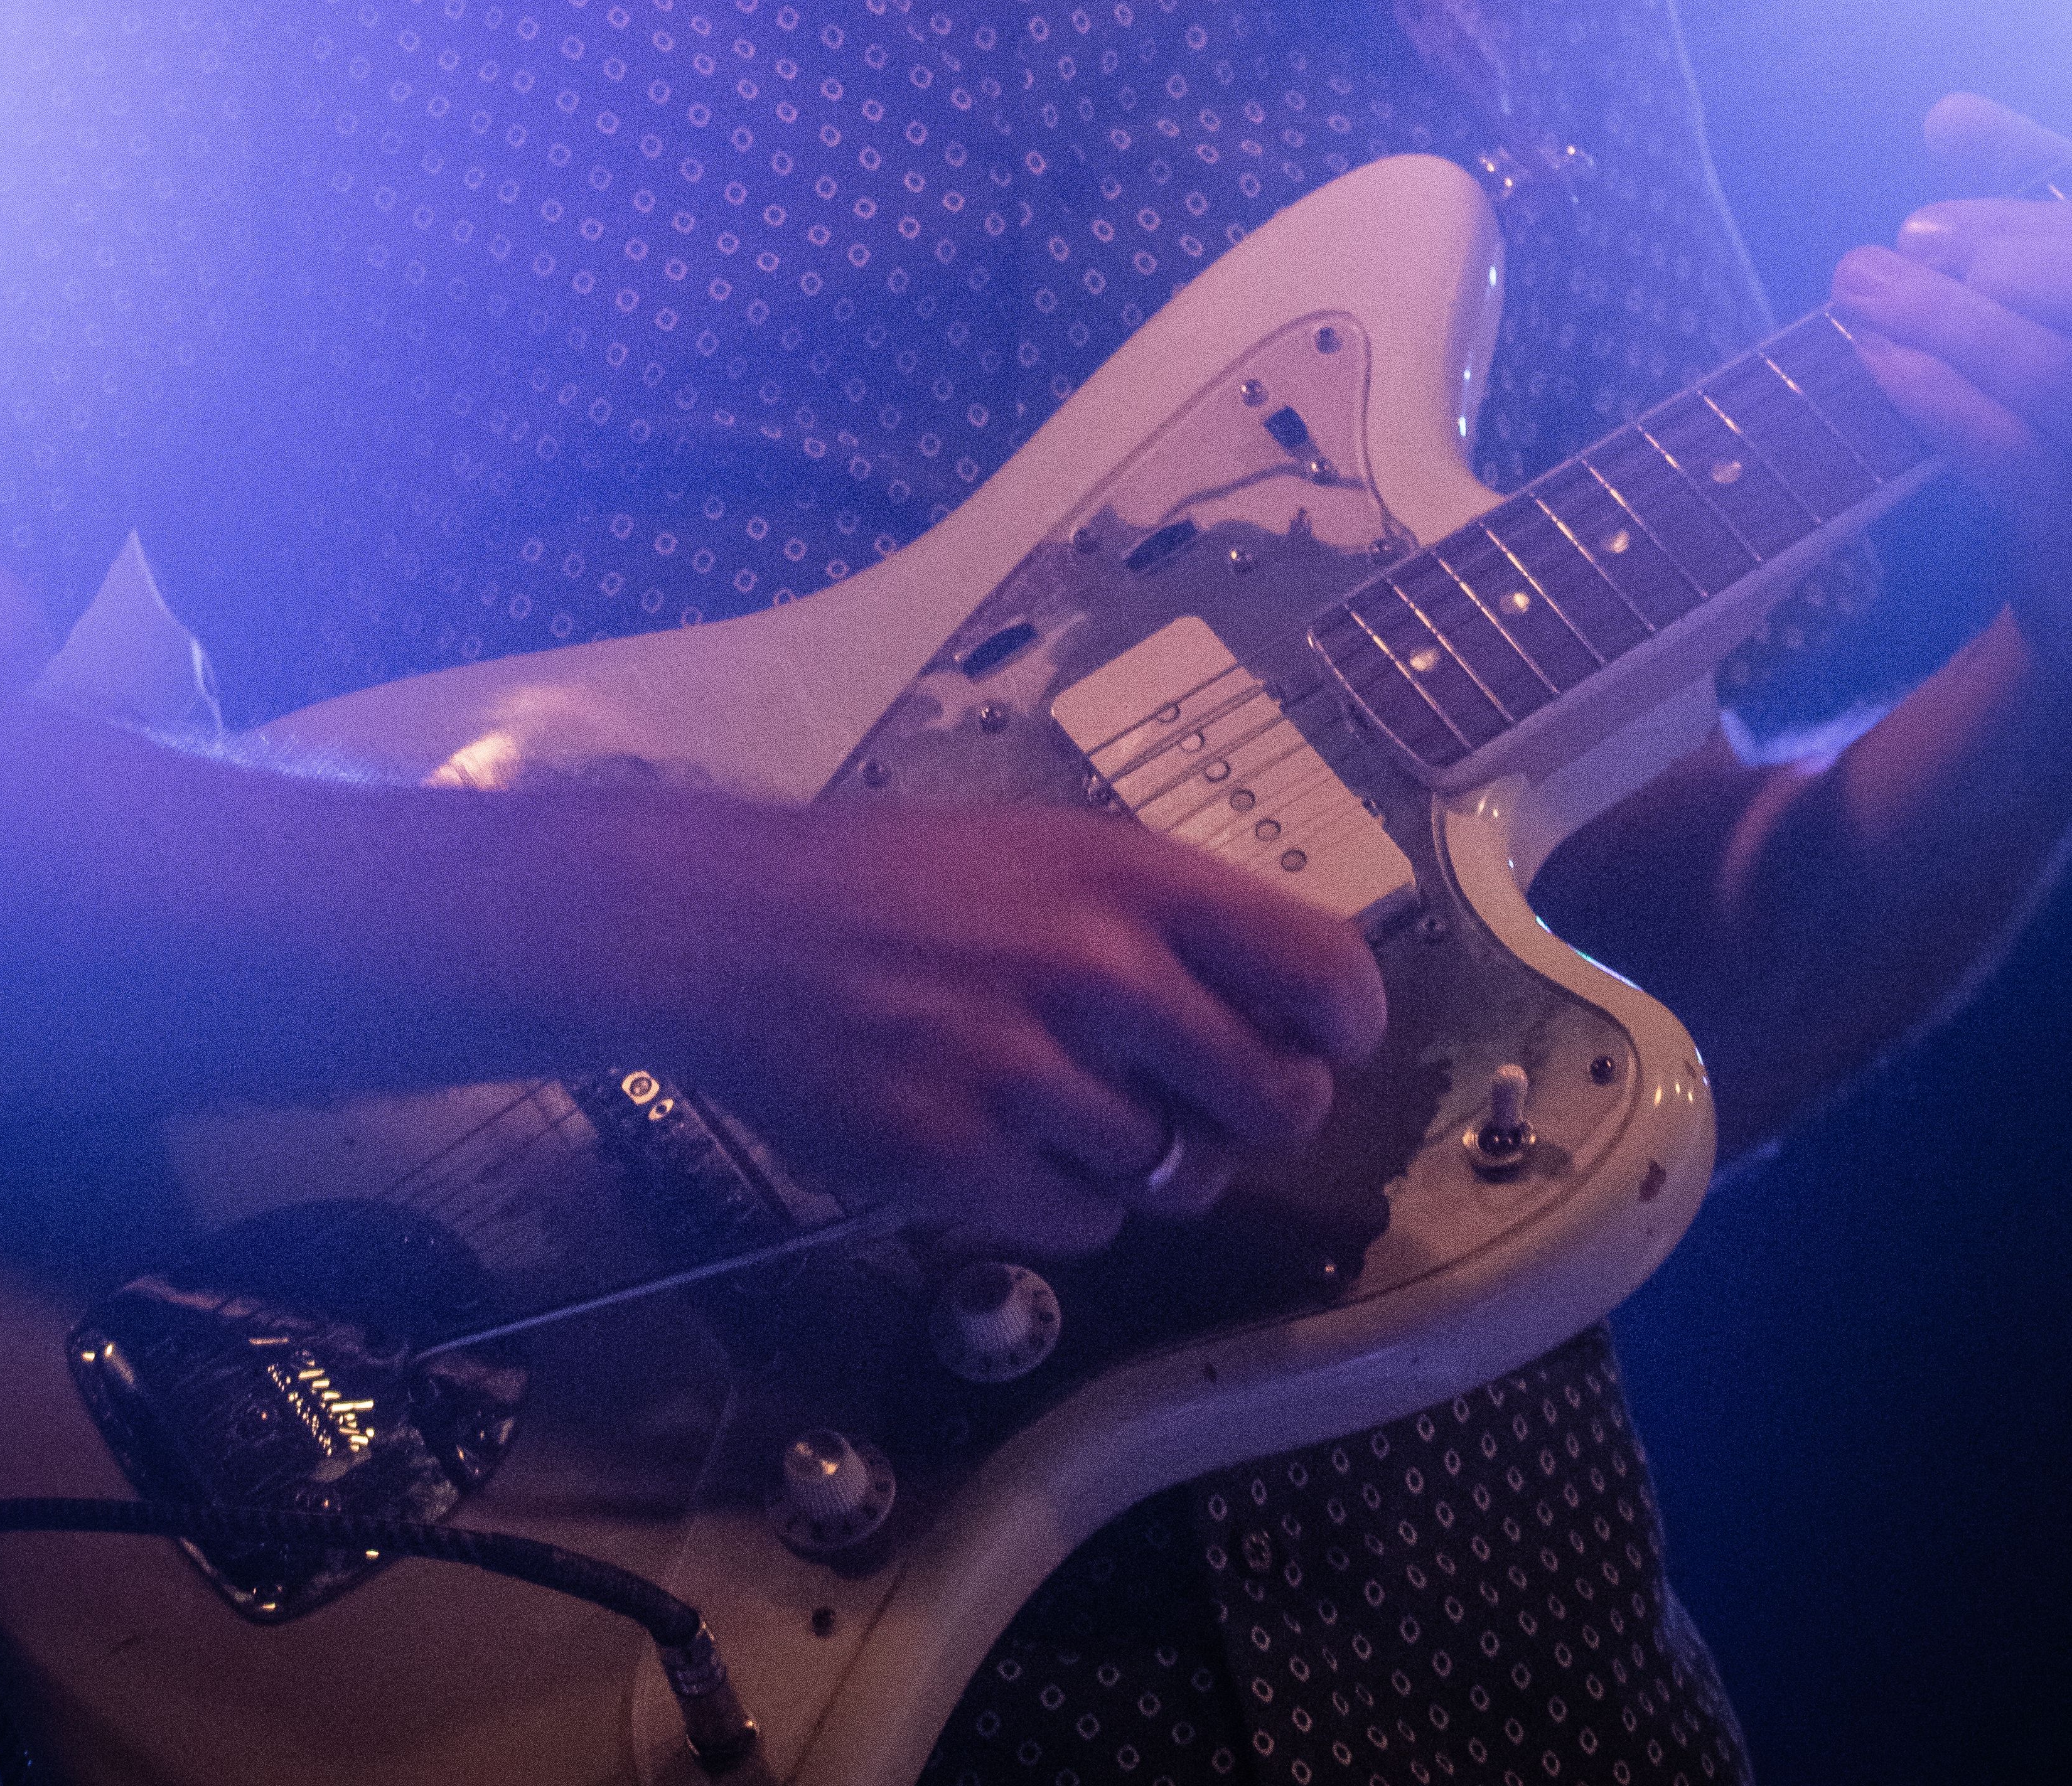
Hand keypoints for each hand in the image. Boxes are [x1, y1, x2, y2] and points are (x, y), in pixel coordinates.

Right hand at [581, 789, 1387, 1257]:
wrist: (730, 932)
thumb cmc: (898, 880)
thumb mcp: (1046, 848)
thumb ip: (1163, 916)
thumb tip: (1283, 1008)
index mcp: (1130, 875)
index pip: (1322, 970)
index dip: (1341, 1024)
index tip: (1320, 1041)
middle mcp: (1095, 970)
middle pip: (1275, 1100)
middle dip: (1258, 1113)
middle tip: (1212, 1100)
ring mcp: (1027, 1073)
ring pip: (1179, 1176)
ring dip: (1149, 1159)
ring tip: (1075, 1105)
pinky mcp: (963, 1164)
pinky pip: (1086, 1223)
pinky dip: (1066, 1200)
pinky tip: (1008, 1142)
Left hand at [1830, 93, 2071, 704]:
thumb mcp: (2058, 319)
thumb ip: (2029, 220)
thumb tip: (1949, 117)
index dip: (2035, 219)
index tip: (1928, 219)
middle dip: (2006, 260)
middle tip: (1898, 248)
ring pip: (2069, 381)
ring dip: (1955, 324)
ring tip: (1862, 291)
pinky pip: (2029, 461)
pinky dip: (1949, 402)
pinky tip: (1882, 363)